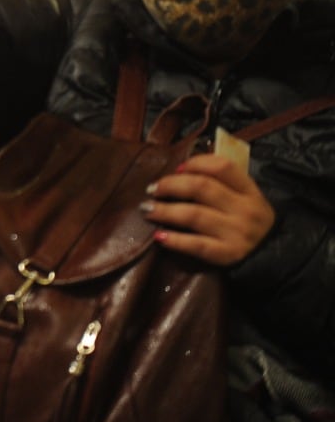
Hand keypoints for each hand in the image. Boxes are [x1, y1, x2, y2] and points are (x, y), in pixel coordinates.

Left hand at [142, 154, 274, 265]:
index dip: (195, 163)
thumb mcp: (245, 198)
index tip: (176, 168)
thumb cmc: (248, 221)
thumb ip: (220, 182)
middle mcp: (246, 209)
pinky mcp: (228, 254)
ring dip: (165, 210)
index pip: (222, 166)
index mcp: (249, 190)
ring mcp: (238, 233)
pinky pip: (197, 245)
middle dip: (170, 185)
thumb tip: (179, 169)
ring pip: (194, 215)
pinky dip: (175, 240)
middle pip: (201, 187)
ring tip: (147, 209)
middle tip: (152, 189)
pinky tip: (159, 236)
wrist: (274, 258)